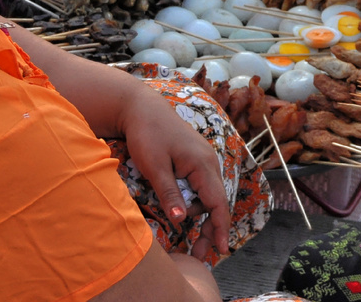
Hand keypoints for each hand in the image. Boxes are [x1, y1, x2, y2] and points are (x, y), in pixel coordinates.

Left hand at [118, 85, 231, 258]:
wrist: (140, 107)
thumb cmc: (147, 134)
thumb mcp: (155, 167)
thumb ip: (169, 194)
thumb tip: (181, 221)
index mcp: (202, 164)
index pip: (217, 203)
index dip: (219, 228)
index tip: (220, 250)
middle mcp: (208, 162)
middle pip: (214, 202)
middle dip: (208, 229)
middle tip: (197, 254)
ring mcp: (202, 160)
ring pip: (205, 195)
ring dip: (197, 216)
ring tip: (182, 235)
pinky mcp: (193, 159)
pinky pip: (199, 186)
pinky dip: (193, 202)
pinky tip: (182, 211)